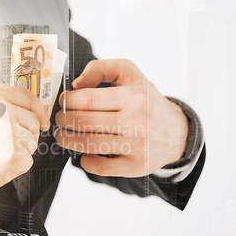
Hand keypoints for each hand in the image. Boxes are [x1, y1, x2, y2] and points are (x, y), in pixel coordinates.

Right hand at [0, 82, 49, 208]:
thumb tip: (20, 111)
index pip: (27, 97)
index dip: (39, 111)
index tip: (42, 120)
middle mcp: (0, 109)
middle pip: (32, 122)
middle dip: (25, 135)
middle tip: (5, 146)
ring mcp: (9, 132)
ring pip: (31, 143)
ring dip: (18, 152)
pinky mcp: (13, 156)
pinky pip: (27, 161)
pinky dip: (14, 167)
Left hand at [55, 59, 187, 176]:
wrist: (176, 132)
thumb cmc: (145, 100)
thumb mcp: (130, 74)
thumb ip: (101, 69)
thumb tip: (75, 84)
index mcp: (133, 96)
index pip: (87, 99)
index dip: (67, 101)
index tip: (63, 101)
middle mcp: (136, 121)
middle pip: (83, 122)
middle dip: (62, 121)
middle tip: (59, 119)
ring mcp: (136, 145)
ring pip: (88, 145)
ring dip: (66, 140)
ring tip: (62, 135)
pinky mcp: (135, 166)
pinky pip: (100, 167)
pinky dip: (85, 161)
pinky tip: (83, 152)